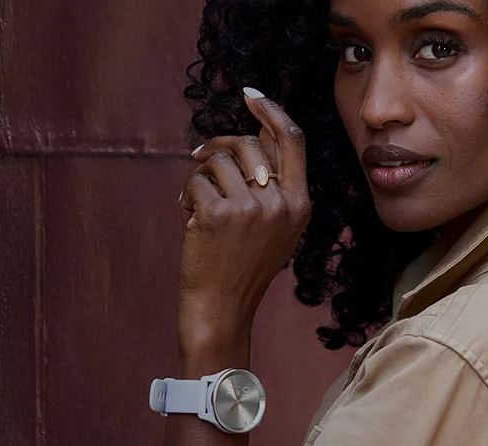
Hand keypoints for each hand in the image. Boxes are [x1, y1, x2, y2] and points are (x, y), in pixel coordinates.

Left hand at [176, 87, 311, 357]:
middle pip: (249, 143)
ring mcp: (250, 208)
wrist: (222, 308)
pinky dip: (187, 195)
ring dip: (200, 177)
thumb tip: (252, 137)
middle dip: (219, 145)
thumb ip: (274, 186)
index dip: (271, 111)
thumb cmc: (243, 267)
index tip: (251, 96)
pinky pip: (198, 181)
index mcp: (300, 203)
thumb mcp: (277, 228)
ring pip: (219, 162)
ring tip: (196, 202)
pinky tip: (189, 217)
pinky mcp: (219, 214)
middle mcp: (280, 202)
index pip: (292, 139)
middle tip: (199, 157)